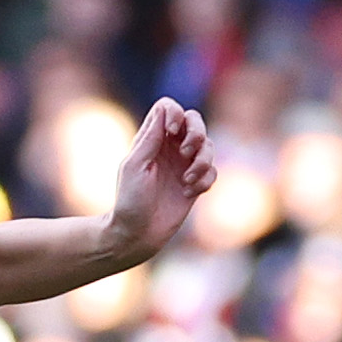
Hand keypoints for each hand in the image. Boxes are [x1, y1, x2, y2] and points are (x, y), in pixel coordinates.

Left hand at [101, 99, 215, 259]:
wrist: (137, 233)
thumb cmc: (130, 200)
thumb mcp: (135, 166)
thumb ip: (150, 138)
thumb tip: (164, 111)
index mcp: (151, 139)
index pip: (168, 108)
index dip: (174, 112)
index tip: (171, 131)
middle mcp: (169, 148)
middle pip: (194, 120)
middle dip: (196, 132)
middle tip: (186, 152)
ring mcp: (184, 165)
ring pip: (208, 145)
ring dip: (202, 161)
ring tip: (187, 179)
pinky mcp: (195, 183)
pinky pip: (212, 171)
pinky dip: (205, 179)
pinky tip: (188, 192)